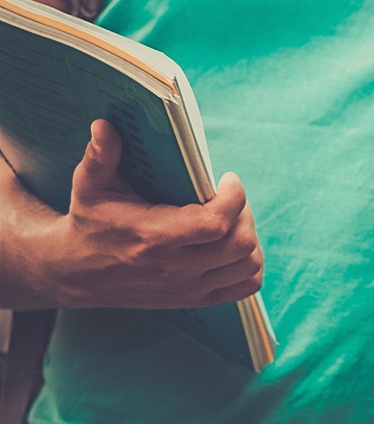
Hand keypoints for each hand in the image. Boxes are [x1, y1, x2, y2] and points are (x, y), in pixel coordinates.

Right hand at [0, 120, 263, 308]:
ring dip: (250, 238)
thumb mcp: (90, 186)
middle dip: (245, 213)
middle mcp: (175, 268)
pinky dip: (249, 265)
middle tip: (230, 198)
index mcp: (154, 238)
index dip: (234, 196)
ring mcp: (186, 288)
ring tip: (231, 219)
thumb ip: (101, 156)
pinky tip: (231, 245)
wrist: (73, 272)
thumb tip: (105, 124)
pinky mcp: (193, 299)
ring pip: (249, 265)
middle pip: (241, 243)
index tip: (227, 179)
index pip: (216, 222)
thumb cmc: (89, 222)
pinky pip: (244, 285)